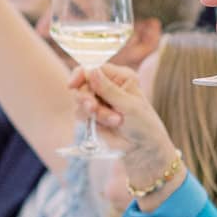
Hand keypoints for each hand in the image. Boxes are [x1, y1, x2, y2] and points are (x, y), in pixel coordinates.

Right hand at [68, 63, 180, 201]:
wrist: (142, 148)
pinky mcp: (92, 115)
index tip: (73, 84)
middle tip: (93, 108)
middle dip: (86, 97)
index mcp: (120, 77)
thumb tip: (91, 71)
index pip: (94, 68)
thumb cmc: (143, 124)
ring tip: (114, 120)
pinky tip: (109, 124)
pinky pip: (81, 113)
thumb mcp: (129, 105)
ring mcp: (98, 101)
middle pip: (83, 84)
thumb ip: (108, 89)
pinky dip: (92, 120)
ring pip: (80, 100)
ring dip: (95, 112)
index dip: (81, 74)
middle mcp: (107, 86)